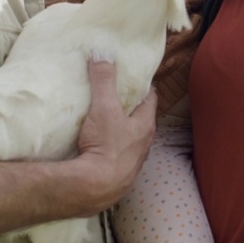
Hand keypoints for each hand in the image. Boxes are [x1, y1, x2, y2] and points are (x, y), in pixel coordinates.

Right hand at [71, 59, 156, 211]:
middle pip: (140, 121)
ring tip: (103, 122)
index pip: (150, 99)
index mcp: (145, 126)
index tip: (133, 78)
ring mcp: (132, 164)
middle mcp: (143, 146)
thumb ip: (103, 80)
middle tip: (115, 97)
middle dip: (130, 109)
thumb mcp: (104, 107)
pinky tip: (96, 149)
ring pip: (129, 142)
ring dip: (120, 132)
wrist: (94, 188)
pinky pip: (116, 159)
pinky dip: (109, 151)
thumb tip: (102, 54)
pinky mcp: (118, 178)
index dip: (143, 87)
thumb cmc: (106, 146)